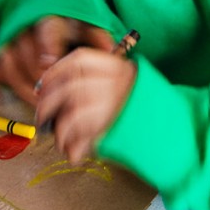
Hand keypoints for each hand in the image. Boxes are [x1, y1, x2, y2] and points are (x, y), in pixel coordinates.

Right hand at [0, 16, 115, 106]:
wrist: (46, 4)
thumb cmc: (68, 19)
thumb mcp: (86, 22)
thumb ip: (96, 35)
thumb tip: (109, 48)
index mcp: (48, 15)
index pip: (46, 28)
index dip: (47, 47)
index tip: (50, 64)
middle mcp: (24, 24)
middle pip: (24, 51)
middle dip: (37, 77)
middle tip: (50, 96)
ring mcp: (8, 37)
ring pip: (6, 62)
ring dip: (19, 86)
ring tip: (36, 103)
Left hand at [35, 47, 136, 162]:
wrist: (167, 135)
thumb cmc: (136, 112)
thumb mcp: (118, 86)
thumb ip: (88, 78)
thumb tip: (47, 70)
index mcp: (118, 67)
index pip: (80, 59)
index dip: (55, 71)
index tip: (42, 85)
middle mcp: (117, 80)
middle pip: (70, 85)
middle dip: (48, 103)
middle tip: (41, 115)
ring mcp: (115, 102)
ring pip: (72, 110)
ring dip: (58, 128)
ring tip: (58, 139)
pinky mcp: (111, 125)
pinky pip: (79, 131)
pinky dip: (68, 140)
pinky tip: (70, 150)